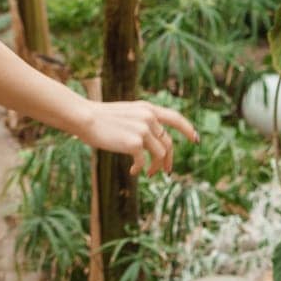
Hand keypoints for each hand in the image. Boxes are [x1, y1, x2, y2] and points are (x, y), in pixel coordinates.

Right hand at [79, 100, 198, 176]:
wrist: (85, 117)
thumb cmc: (100, 117)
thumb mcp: (125, 114)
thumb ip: (141, 122)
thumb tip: (154, 142)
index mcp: (147, 108)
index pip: (175, 117)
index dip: (187, 129)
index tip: (195, 139)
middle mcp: (148, 117)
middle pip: (168, 143)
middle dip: (168, 159)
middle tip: (165, 171)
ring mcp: (143, 129)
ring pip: (160, 154)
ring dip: (155, 167)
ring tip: (147, 172)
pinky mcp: (135, 142)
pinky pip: (144, 161)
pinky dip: (140, 169)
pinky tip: (133, 171)